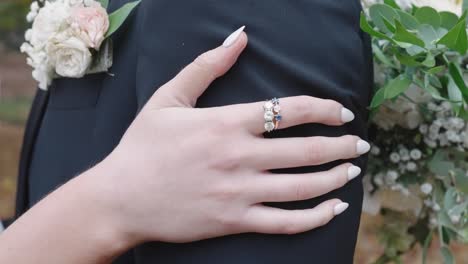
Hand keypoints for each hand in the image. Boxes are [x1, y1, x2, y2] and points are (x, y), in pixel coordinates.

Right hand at [99, 27, 369, 244]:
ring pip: (303, 186)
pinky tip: (334, 208)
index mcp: (227, 123)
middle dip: (342, 145)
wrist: (120, 198)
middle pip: (307, 148)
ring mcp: (240, 192)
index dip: (324, 108)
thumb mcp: (169, 97)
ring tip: (352, 171)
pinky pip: (286, 222)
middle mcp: (239, 156)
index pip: (291, 109)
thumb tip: (239, 36)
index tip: (341, 111)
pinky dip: (316, 217)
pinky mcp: (235, 221)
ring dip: (336, 177)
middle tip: (360, 144)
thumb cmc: (143, 146)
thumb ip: (207, 65)